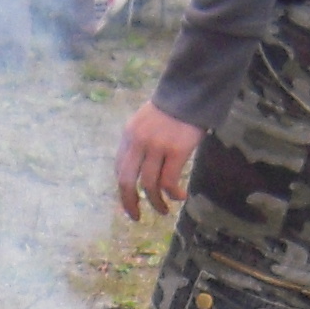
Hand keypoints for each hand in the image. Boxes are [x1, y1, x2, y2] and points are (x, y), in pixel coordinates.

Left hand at [116, 102, 204, 219]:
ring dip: (156, 203)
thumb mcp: (146, 123)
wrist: (190, 91)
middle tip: (136, 216)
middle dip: (129, 203)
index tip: (131, 200)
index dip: (124, 189)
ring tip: (163, 211)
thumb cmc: (172, 109)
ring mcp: (157, 147)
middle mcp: (138, 142)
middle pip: (127, 181)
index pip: (119, 169)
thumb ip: (140, 143)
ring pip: (149, 185)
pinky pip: (169, 181)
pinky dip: (173, 194)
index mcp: (129, 136)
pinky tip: (180, 196)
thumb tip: (140, 169)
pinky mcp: (176, 151)